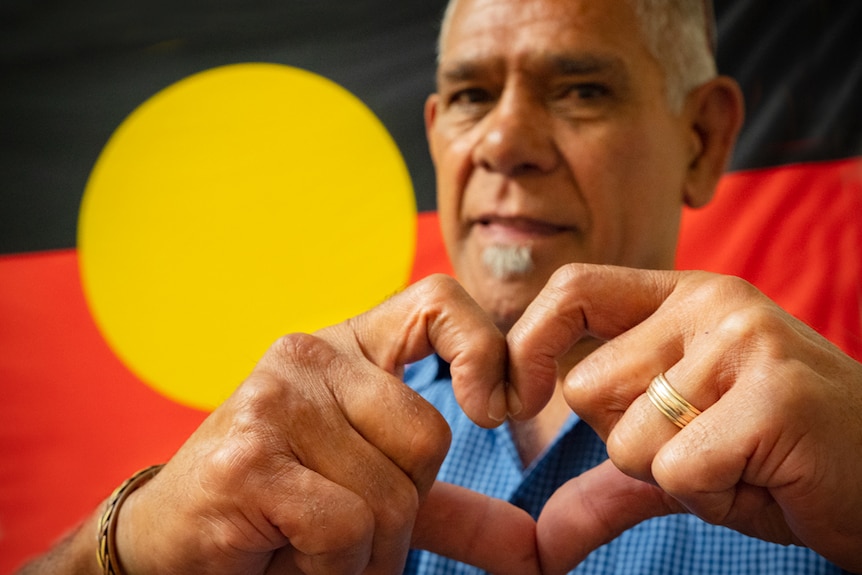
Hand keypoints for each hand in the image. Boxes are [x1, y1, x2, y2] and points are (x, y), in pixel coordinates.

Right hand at [113, 274, 539, 574]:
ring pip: (390, 497)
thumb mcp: (372, 494)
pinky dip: (331, 569)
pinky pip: (345, 528)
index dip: (484, 348)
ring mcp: (274, 399)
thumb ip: (451, 509)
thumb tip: (532, 549)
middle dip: (403, 512)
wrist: (170, 543)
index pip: (437, 301)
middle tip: (341, 527)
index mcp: (345, 347)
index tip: (497, 411)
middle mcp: (307, 354)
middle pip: (428, 439)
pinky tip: (285, 554)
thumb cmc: (276, 508)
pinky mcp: (248, 456)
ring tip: (307, 543)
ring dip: (365, 555)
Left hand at [508, 264, 861, 573]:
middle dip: (631, 443)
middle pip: (586, 388)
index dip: (529, 342)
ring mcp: (746, 341)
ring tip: (743, 459)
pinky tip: (765, 477)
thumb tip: (542, 537)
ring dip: (676, 477)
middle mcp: (712, 303)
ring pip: (626, 438)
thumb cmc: (779, 458)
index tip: (518, 398)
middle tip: (708, 443)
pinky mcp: (773, 394)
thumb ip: (609, 478)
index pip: (573, 288)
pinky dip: (712, 497)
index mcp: (684, 298)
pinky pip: (675, 470)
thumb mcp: (684, 452)